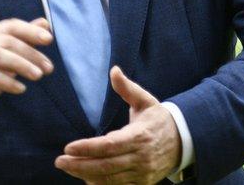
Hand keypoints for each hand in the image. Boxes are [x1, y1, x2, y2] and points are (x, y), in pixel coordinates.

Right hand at [0, 17, 53, 127]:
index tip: (50, 39)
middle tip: (48, 68)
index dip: (30, 30)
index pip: (10, 26)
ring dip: (20, 65)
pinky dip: (6, 81)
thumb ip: (24, 40)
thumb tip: (44, 23)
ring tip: (38, 76)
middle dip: (30, 53)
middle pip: (6, 41)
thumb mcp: (7, 57)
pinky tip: (21, 89)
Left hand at [56, 66, 180, 183]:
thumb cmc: (159, 119)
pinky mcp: (143, 183)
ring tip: (69, 167)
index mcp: (140, 136)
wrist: (184, 140)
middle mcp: (141, 157)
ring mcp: (143, 173)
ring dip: (86, 175)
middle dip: (80, 165)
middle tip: (60, 161)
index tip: (68, 147)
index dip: (87, 148)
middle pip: (105, 165)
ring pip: (110, 179)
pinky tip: (86, 178)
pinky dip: (101, 184)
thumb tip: (114, 70)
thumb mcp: (145, 100)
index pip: (109, 145)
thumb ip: (127, 88)